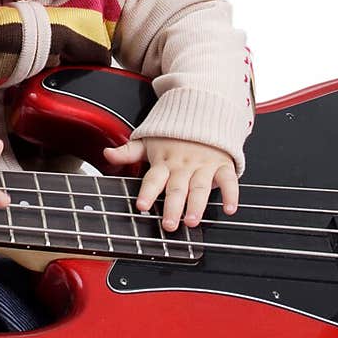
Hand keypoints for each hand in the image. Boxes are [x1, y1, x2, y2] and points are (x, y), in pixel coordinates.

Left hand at [102, 137, 238, 230]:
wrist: (202, 112)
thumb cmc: (173, 134)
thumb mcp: (147, 140)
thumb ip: (128, 151)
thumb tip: (106, 154)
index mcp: (164, 161)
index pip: (153, 179)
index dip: (148, 192)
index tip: (142, 205)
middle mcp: (183, 165)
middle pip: (177, 188)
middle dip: (173, 207)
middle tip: (169, 225)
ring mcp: (204, 165)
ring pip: (200, 187)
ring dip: (197, 205)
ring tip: (192, 221)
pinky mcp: (222, 165)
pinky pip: (229, 180)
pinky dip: (231, 194)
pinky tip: (230, 208)